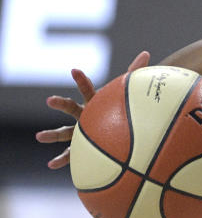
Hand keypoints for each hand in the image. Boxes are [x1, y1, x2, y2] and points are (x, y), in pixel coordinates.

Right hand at [35, 51, 150, 168]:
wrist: (115, 128)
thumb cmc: (118, 108)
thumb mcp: (125, 92)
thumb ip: (134, 73)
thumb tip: (146, 52)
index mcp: (94, 102)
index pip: (87, 89)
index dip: (81, 80)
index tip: (74, 70)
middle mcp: (83, 115)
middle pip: (70, 108)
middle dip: (60, 104)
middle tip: (49, 100)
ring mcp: (79, 131)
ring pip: (64, 132)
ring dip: (52, 134)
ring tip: (39, 136)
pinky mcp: (81, 147)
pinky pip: (70, 155)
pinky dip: (61, 159)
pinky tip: (51, 165)